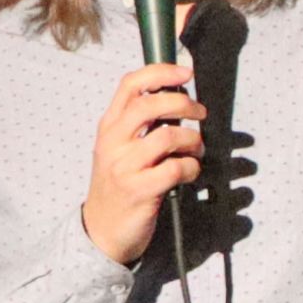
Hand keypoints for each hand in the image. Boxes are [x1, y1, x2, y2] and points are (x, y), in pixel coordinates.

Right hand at [83, 60, 204, 266]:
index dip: (161, 72)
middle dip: (185, 104)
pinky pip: (176, 168)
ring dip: (193, 141)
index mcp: (109, 127)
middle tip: (200, 114)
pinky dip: (192, 168)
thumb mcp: (118, 149)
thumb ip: (138, 124)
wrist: (101, 230)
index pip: (130, 85)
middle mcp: (113, 142)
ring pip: (169, 136)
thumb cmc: (118, 185)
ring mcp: (124, 166)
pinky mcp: (140, 190)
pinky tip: (189, 172)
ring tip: (196, 150)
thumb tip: (175, 97)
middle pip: (152, 106)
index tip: (185, 73)